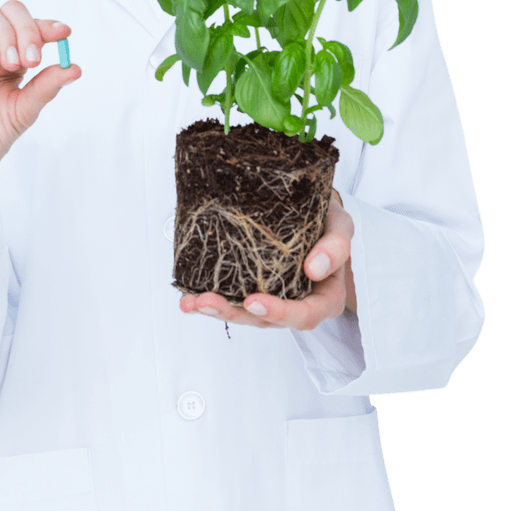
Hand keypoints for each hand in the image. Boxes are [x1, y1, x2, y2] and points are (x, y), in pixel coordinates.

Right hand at [0, 0, 80, 196]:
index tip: (63, 33)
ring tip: (12, 64)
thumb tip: (75, 68)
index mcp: (13, 58)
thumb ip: (46, 87)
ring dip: (6, 33)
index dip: (47, 26)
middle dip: (27, 28)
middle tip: (33, 59)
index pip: (32, 28)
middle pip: (10, 12)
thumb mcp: (23, 111)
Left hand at [179, 190, 355, 328]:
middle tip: (208, 301)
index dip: (280, 312)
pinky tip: (189, 298)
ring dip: (217, 309)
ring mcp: (274, 298)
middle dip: (235, 313)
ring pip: (246, 314)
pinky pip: (232, 299)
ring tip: (192, 301)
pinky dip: (209, 300)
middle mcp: (298, 304)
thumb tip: (314, 269)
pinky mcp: (252, 288)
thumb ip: (336, 246)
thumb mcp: (341, 226)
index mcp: (325, 297)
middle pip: (267, 320)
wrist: (316, 210)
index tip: (254, 300)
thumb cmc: (328, 221)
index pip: (305, 314)